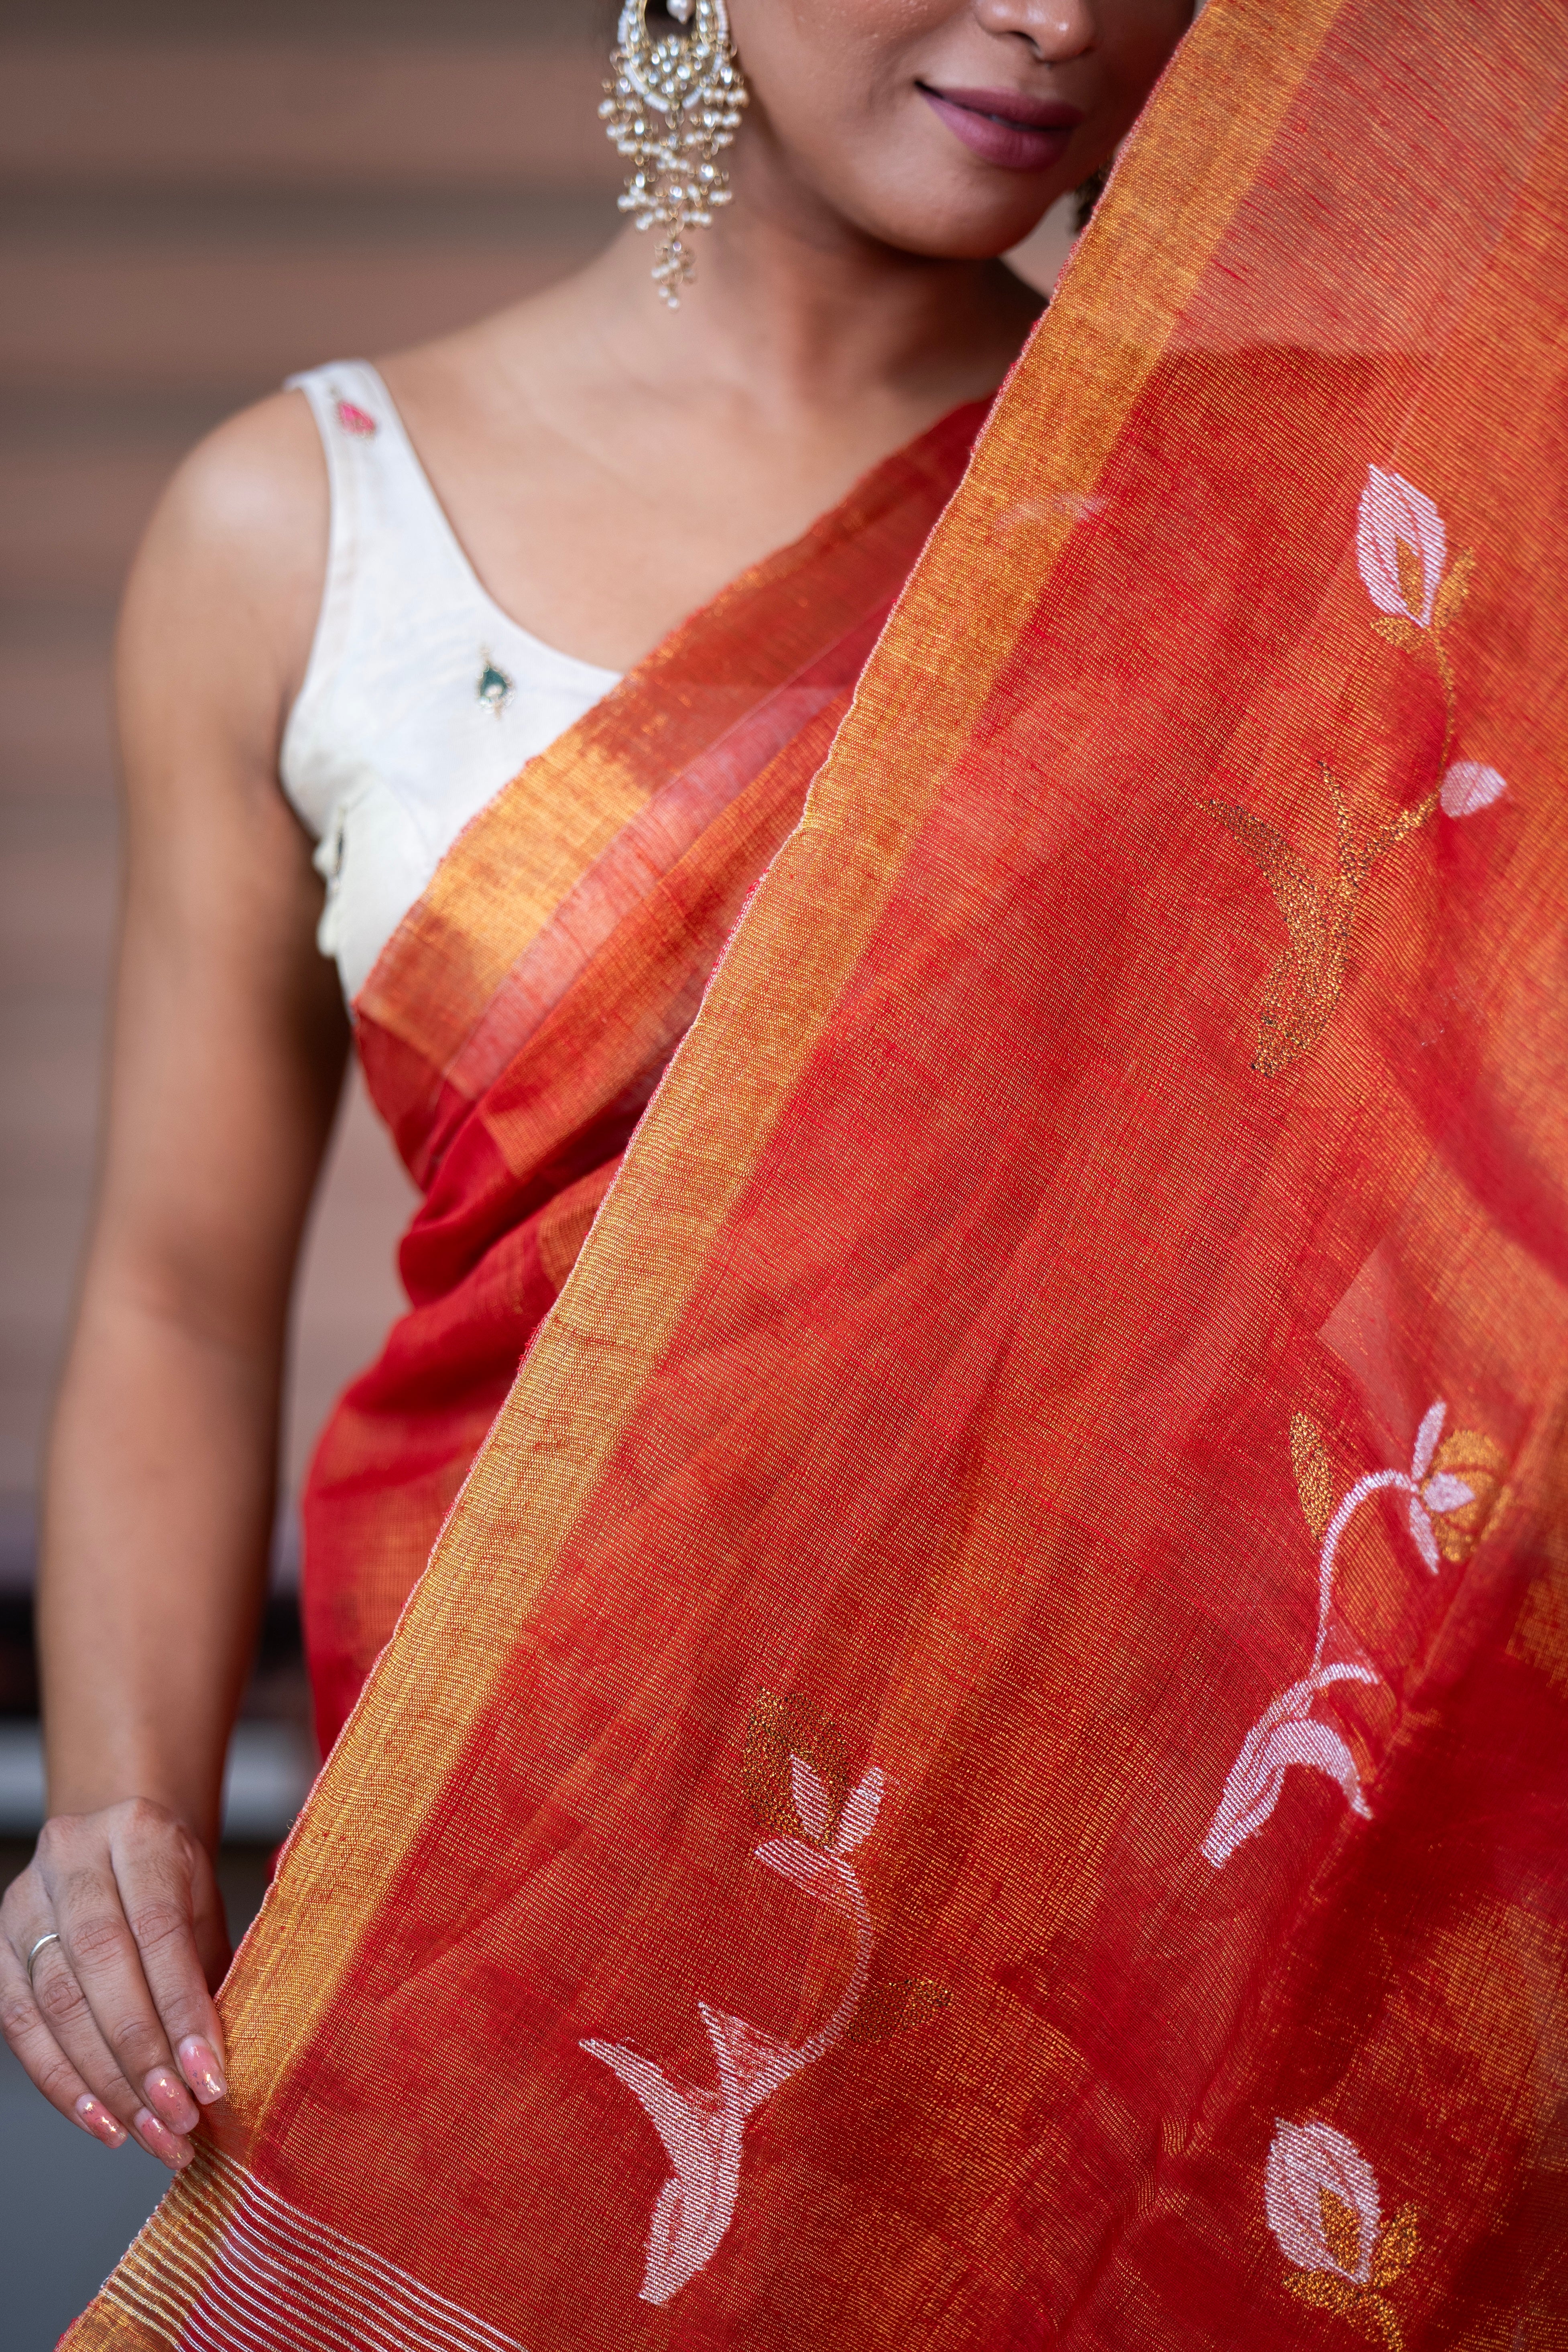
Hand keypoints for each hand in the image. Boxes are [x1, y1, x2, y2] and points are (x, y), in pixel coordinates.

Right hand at [0, 1799, 231, 2168]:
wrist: (120, 1846)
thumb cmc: (174, 1884)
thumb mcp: (204, 1906)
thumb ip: (209, 1974)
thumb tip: (215, 2069)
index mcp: (138, 1833)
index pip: (159, 1929)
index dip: (182, 2010)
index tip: (209, 2078)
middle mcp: (73, 1858)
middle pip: (101, 1967)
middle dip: (142, 2055)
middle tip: (178, 2116)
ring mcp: (25, 1902)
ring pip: (57, 2003)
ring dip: (105, 2081)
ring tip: (150, 2131)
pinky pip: (20, 2024)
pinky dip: (62, 2081)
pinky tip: (102, 2121)